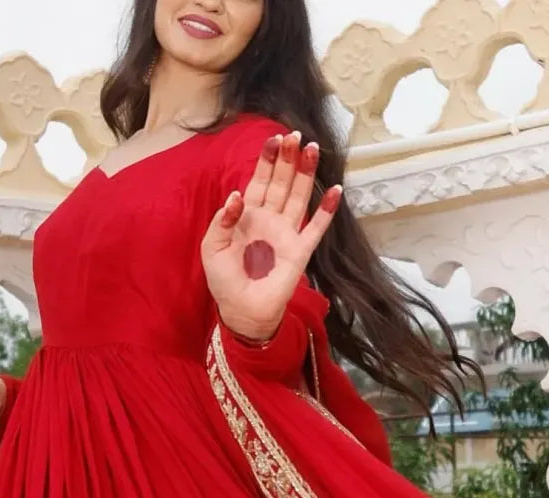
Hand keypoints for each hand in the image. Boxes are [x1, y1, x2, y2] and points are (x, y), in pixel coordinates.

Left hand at [201, 132, 341, 344]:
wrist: (242, 310)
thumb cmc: (224, 280)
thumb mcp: (212, 248)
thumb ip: (222, 220)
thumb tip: (237, 195)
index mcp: (247, 215)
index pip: (259, 180)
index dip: (267, 160)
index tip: (275, 139)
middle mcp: (269, 219)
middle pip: (282, 182)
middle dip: (288, 159)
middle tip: (296, 135)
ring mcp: (286, 233)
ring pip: (299, 196)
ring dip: (306, 174)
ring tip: (313, 149)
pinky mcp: (300, 250)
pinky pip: (316, 227)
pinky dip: (327, 209)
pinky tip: (336, 190)